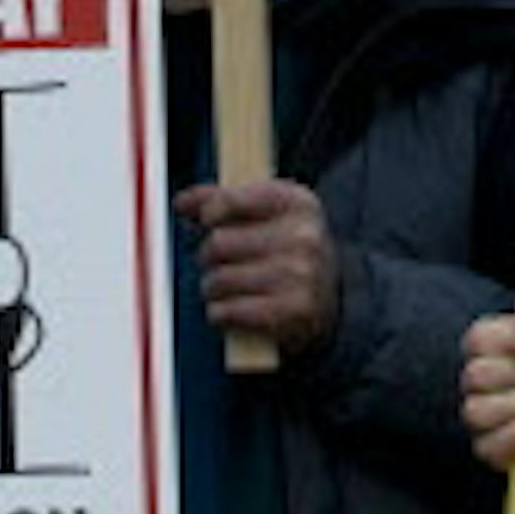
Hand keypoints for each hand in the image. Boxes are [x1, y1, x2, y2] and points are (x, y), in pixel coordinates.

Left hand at [176, 180, 339, 354]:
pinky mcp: (288, 311)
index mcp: (297, 202)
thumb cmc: (289, 249)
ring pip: (217, 281)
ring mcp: (298, 274)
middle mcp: (302, 235)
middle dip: (210, 256)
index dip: (211, 212)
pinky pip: (224, 312)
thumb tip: (182, 201)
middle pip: (217, 243)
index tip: (211, 221)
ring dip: (214, 288)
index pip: (229, 200)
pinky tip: (236, 307)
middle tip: (224, 261)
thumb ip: (225, 200)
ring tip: (231, 287)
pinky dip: (220, 313)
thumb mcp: (269, 213)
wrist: (332, 297)